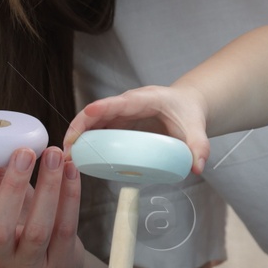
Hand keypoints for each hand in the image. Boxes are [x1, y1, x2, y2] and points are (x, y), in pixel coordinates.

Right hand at [0, 105, 85, 267]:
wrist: (50, 256)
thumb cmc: (17, 214)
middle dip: (12, 186)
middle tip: (24, 150)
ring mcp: (25, 262)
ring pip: (36, 231)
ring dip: (48, 190)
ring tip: (55, 155)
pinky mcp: (55, 263)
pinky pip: (64, 230)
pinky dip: (70, 198)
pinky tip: (72, 170)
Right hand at [63, 85, 212, 174]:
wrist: (185, 105)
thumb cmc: (188, 112)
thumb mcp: (197, 128)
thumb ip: (199, 147)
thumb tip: (196, 168)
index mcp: (147, 99)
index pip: (124, 102)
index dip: (106, 107)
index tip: (90, 112)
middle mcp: (129, 103)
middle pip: (99, 111)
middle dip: (81, 126)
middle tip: (69, 148)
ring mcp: (120, 112)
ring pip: (93, 120)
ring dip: (78, 136)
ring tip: (68, 157)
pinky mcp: (117, 122)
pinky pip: (97, 129)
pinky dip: (85, 141)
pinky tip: (78, 158)